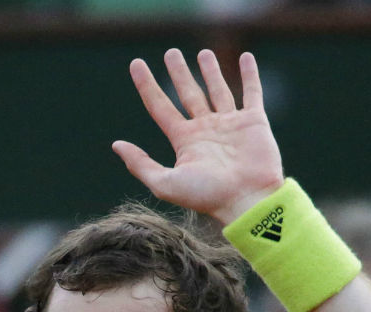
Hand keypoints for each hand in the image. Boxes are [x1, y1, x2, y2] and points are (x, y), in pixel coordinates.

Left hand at [113, 49, 283, 223]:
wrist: (247, 201)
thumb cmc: (207, 196)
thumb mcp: (165, 183)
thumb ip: (140, 164)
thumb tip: (116, 145)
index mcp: (184, 141)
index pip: (160, 106)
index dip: (146, 85)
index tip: (136, 64)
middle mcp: (205, 130)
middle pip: (188, 94)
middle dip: (179, 73)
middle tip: (171, 53)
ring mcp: (230, 125)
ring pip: (218, 90)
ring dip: (210, 71)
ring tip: (202, 53)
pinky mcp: (254, 122)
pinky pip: (251, 93)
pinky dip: (250, 75)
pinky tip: (246, 58)